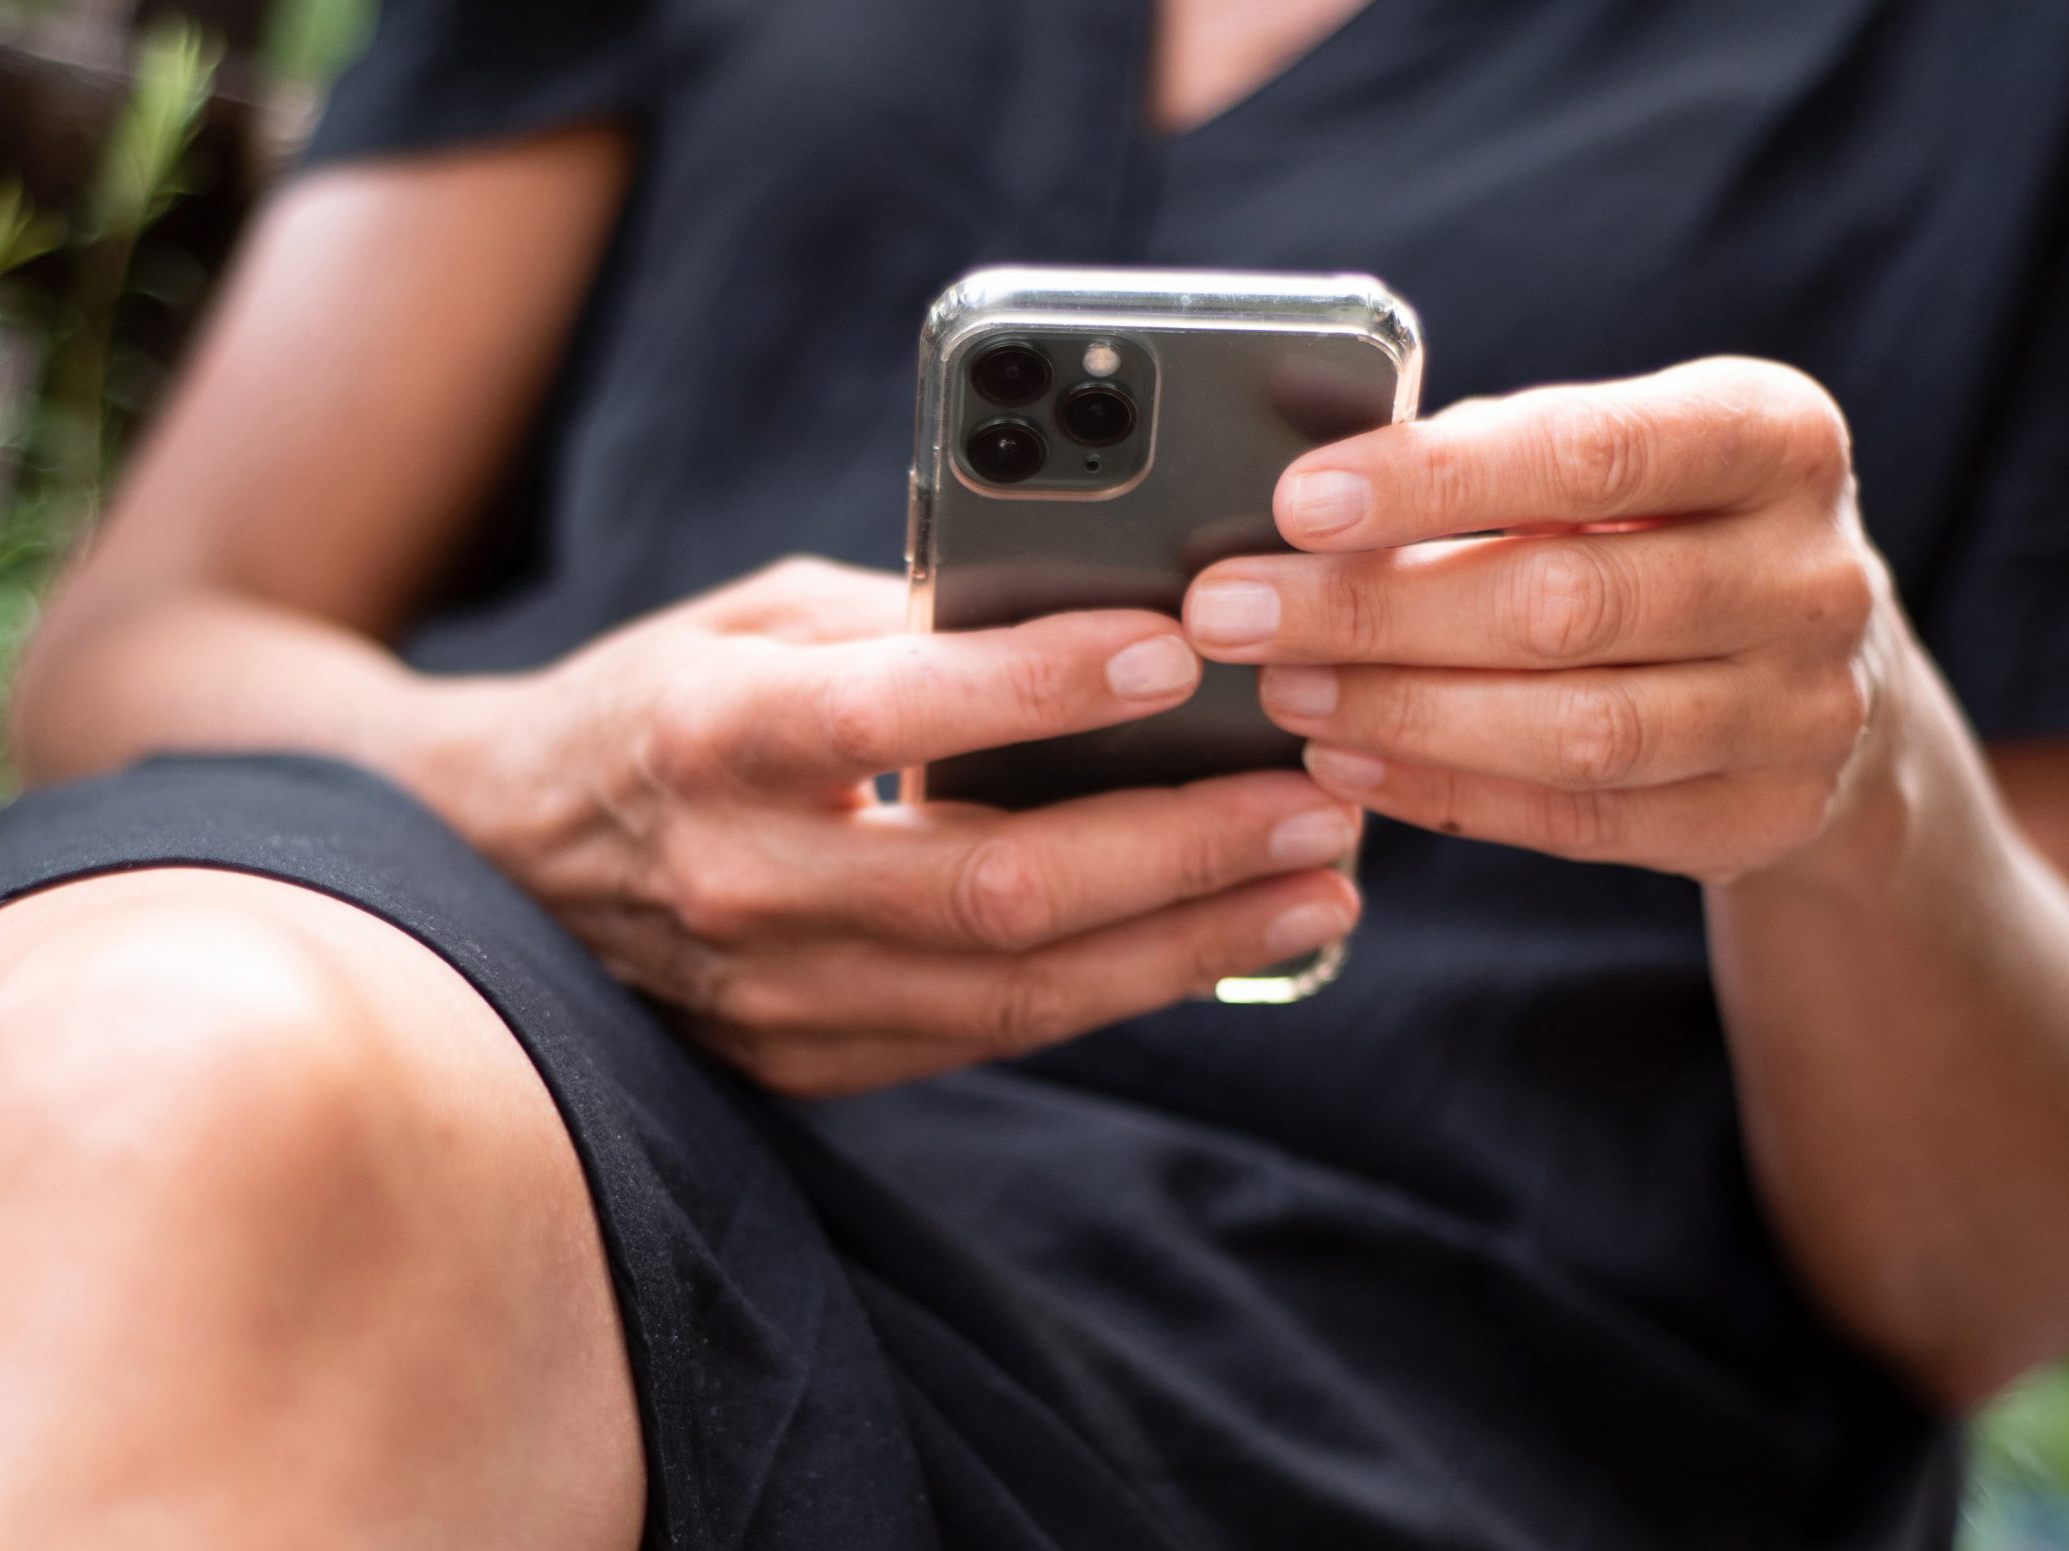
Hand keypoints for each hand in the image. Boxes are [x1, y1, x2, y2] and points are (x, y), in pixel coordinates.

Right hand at [463, 558, 1361, 1094]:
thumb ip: (900, 620)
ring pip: (1013, 990)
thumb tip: (1089, 615)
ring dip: (1185, 943)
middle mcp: (740, 879)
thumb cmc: (652, 705)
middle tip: (1315, 801)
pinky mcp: (808, 1058)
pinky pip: (988, 1034)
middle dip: (1179, 849)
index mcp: (708, 734)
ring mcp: (772, 994)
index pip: (889, 714)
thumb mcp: (750, 619)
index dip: (1039, 687)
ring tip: (1314, 890)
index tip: (1177, 651)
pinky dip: (1114, 989)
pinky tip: (1212, 942)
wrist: (511, 860)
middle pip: (994, 887)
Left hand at [1184, 358, 1900, 886]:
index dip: (1434, 479)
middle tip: (1233, 614)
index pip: (1593, 451)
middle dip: (1374, 611)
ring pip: (1579, 731)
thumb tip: (1308, 508)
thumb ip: (1496, 464)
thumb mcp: (1620, 462)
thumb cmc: (1663, 533)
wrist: (1821, 677)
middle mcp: (1814, 573)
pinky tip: (1348, 766)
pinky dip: (1449, 793)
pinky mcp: (1766, 817)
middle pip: (1567, 604)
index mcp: (1773, 434)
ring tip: (1283, 692)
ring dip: (1403, 713)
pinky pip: (1583, 820)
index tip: (1297, 503)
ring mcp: (1804, 711)